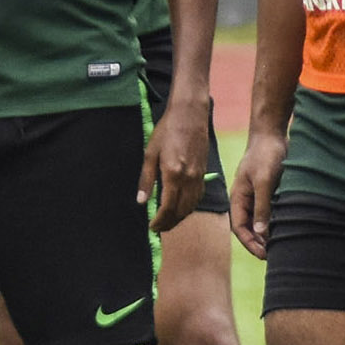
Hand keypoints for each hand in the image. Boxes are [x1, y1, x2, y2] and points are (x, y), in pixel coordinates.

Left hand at [140, 93, 210, 236]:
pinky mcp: (203, 172)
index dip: (159, 221)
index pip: (168, 208)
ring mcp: (198, 176)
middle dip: (169, 223)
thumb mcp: (150, 153)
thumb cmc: (167, 130)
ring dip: (180, 217)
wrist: (189, 115)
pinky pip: (198, 197)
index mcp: (173, 174)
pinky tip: (181, 207)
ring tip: (168, 221)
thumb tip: (142, 201)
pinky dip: (189, 206)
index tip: (152, 227)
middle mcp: (188, 178)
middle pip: (181, 211)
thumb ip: (146, 179)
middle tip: (158, 228)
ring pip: (191, 206)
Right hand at [230, 127, 286, 260]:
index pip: (239, 227)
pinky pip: (270, 211)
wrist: (273, 133)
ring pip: (260, 221)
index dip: (249, 243)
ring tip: (281, 246)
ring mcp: (257, 195)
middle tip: (274, 255)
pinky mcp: (269, 191)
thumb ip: (262, 206)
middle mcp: (245, 199)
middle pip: (248, 227)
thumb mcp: (264, 181)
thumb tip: (261, 232)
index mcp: (238, 197)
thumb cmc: (266, 154)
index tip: (264, 254)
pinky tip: (288, 228)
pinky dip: (276, 222)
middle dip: (258, 243)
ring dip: (267, 234)